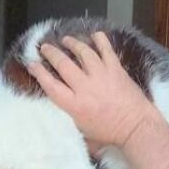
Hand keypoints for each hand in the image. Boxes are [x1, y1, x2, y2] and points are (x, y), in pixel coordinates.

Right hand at [27, 32, 155, 148]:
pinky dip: (100, 40)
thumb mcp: (84, 132)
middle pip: (63, 64)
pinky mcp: (116, 69)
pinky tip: (95, 35)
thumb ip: (72, 119)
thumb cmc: (110, 134)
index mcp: (74, 104)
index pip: (50, 85)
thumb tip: (64, 115)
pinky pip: (106, 50)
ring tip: (66, 40)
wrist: (136, 127)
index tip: (32, 64)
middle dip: (51, 53)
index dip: (38, 72)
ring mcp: (101, 75)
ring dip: (73, 43)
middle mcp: (84, 87)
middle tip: (45, 47)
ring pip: (83, 52)